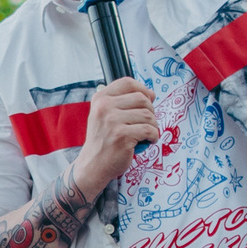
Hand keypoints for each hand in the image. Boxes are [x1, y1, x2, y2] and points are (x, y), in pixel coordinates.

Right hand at [70, 80, 159, 197]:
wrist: (93, 165)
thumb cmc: (103, 140)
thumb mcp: (106, 115)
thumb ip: (124, 102)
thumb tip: (151, 93)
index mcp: (100, 99)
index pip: (127, 82)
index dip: (142, 89)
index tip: (148, 100)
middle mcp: (104, 107)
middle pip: (142, 99)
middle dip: (150, 111)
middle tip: (146, 123)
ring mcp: (112, 121)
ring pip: (148, 115)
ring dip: (153, 126)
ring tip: (146, 134)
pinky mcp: (122, 136)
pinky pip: (149, 130)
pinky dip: (153, 136)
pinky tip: (148, 141)